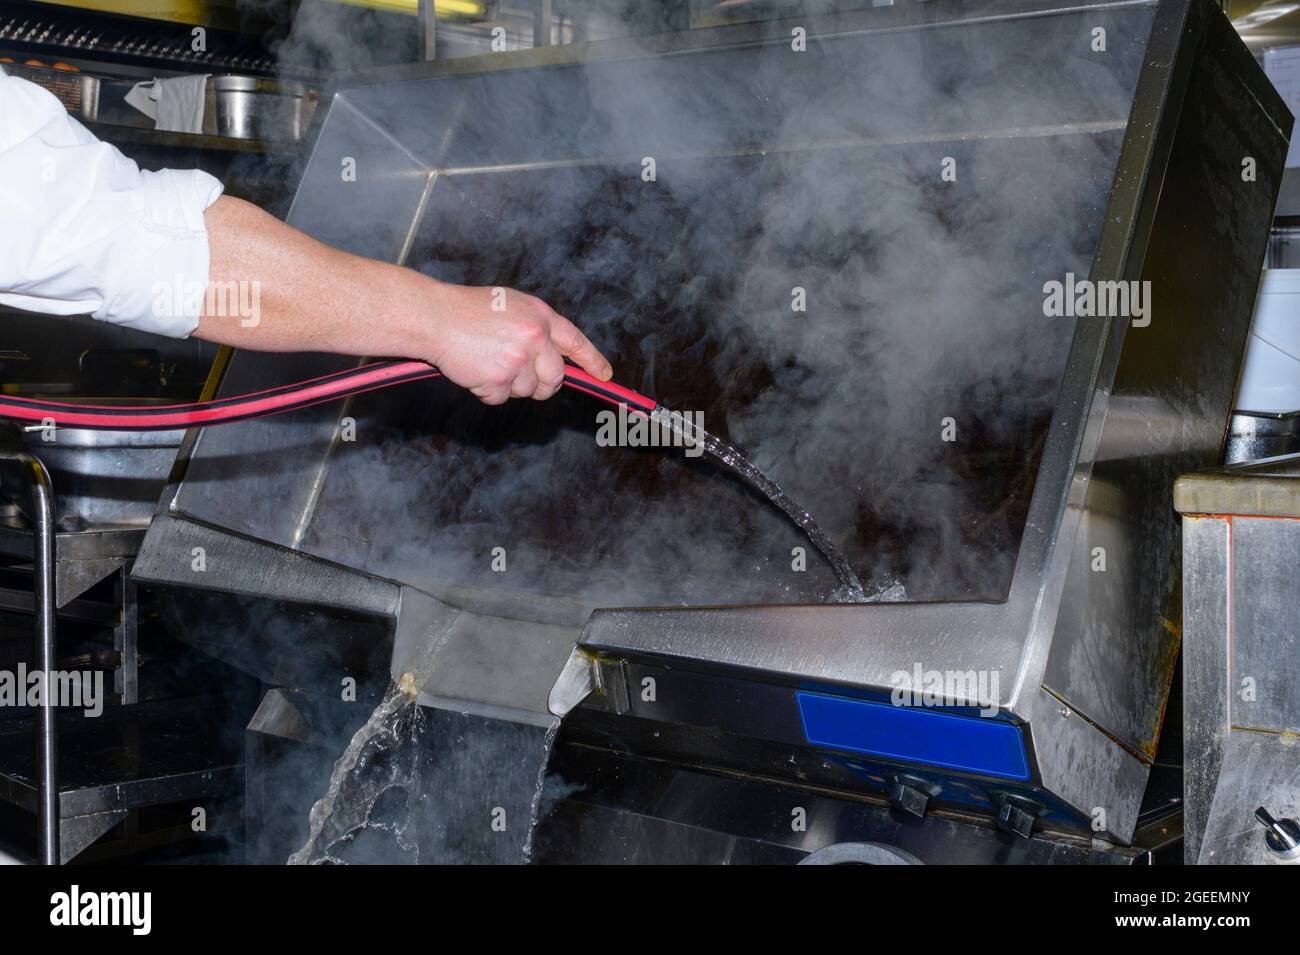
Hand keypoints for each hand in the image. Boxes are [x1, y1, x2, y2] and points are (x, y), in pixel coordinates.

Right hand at [426, 283, 612, 404]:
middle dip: (542, 385)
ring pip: (526, 391)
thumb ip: (536, 329)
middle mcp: (534, 337)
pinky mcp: (498, 379)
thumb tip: (554, 359)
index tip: (605, 376)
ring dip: (507, 384)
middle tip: (520, 376)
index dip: (592, 361)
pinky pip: (500, 398)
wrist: (435, 316)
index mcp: (540, 316)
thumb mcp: (513, 307)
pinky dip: (486, 391)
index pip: (575, 342)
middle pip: (555, 378)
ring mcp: (517, 360)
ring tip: (486, 360)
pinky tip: (474, 369)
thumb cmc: (469, 310)